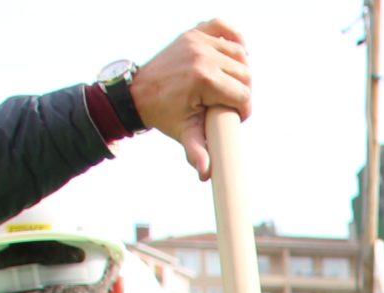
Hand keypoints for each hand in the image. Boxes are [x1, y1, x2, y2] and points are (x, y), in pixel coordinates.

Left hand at [128, 20, 250, 179]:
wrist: (138, 92)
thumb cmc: (164, 114)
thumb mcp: (184, 133)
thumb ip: (198, 152)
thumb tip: (205, 174)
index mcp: (204, 79)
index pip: (243, 96)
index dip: (243, 111)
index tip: (233, 117)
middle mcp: (203, 55)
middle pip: (245, 76)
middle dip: (242, 93)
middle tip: (228, 103)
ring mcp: (198, 41)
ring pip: (240, 54)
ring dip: (241, 71)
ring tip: (229, 85)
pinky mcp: (194, 33)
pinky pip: (223, 26)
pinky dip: (234, 36)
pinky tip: (236, 51)